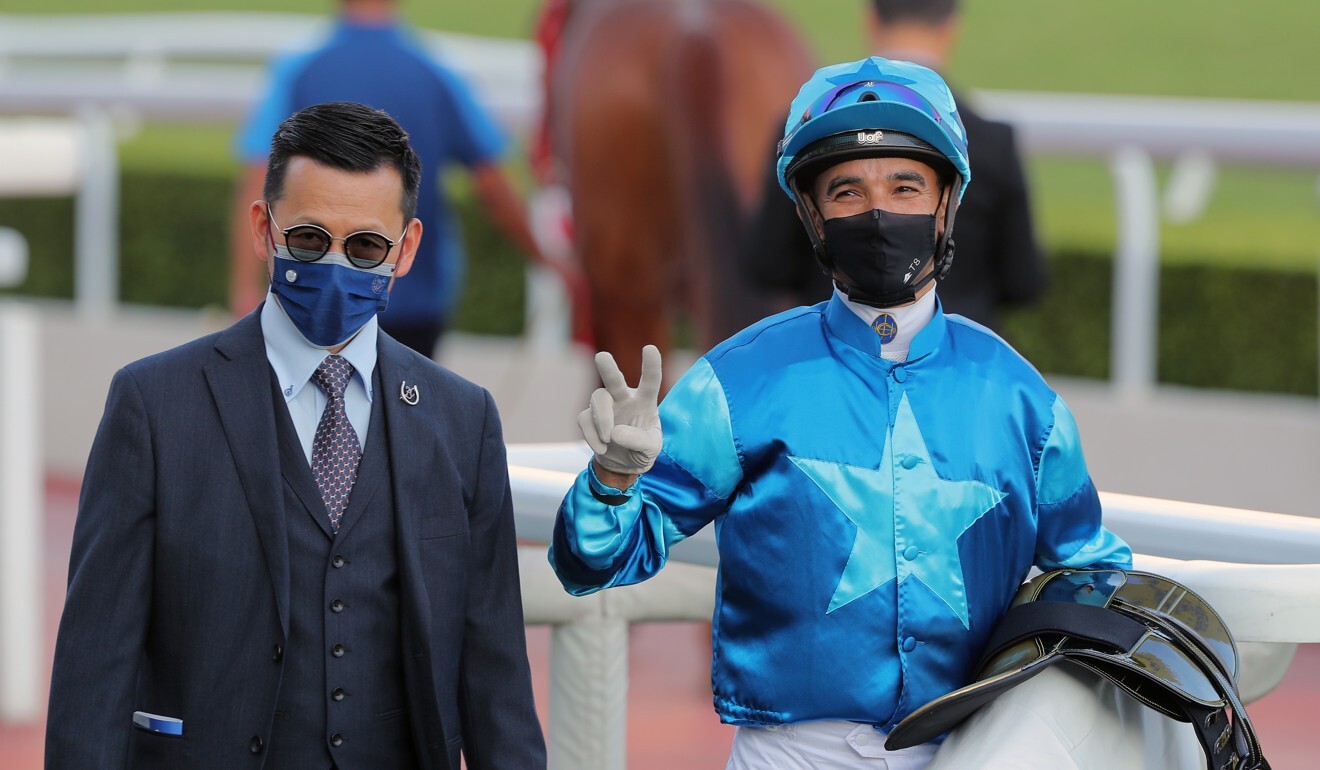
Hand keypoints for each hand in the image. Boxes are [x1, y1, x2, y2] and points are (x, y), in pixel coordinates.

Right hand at [578, 345, 662, 477]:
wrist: (623, 463)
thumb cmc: (642, 448)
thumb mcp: (651, 449)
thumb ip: (639, 441)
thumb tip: (614, 433)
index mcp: (645, 400)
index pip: (650, 381)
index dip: (650, 365)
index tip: (650, 349)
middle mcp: (624, 397)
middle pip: (615, 380)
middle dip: (608, 369)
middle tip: (602, 357)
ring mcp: (605, 405)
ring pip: (598, 398)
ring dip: (602, 419)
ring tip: (608, 439)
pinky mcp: (589, 416)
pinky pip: (585, 420)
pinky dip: (593, 437)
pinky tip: (603, 448)